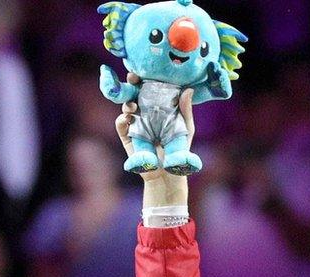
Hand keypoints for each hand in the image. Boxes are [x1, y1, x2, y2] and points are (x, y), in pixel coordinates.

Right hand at [116, 86, 193, 210]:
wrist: (169, 173)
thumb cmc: (179, 149)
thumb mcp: (186, 128)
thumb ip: (186, 111)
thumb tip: (188, 90)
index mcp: (158, 106)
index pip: (150, 87)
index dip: (146, 77)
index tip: (145, 70)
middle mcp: (145, 111)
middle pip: (134, 93)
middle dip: (131, 83)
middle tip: (133, 77)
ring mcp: (135, 122)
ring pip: (126, 106)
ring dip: (127, 102)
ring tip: (133, 104)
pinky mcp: (127, 136)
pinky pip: (121, 125)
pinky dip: (122, 120)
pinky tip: (127, 118)